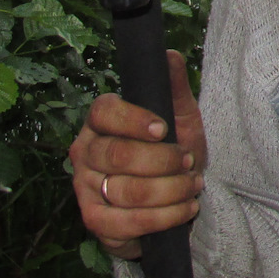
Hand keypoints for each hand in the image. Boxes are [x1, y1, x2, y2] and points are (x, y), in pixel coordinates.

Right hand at [69, 49, 207, 260]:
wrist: (172, 196)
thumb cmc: (172, 148)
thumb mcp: (180, 115)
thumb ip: (173, 86)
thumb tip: (169, 54)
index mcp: (100, 120)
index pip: (104, 112)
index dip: (133, 120)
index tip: (164, 128)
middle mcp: (85, 151)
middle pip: (118, 155)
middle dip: (163, 161)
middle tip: (189, 162)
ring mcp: (85, 188)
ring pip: (127, 191)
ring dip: (171, 190)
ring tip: (194, 185)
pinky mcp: (95, 221)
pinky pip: (127, 223)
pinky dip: (164, 217)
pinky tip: (186, 208)